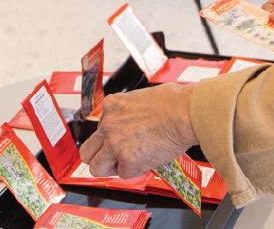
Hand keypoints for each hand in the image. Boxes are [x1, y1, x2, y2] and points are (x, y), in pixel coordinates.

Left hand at [80, 83, 198, 178]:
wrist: (185, 112)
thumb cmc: (174, 103)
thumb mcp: (142, 98)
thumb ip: (129, 112)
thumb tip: (133, 121)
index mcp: (112, 106)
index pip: (98, 129)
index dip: (109, 138)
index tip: (116, 141)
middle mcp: (108, 125)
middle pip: (87, 151)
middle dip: (100, 157)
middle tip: (114, 159)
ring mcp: (114, 144)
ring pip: (96, 168)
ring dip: (112, 168)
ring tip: (129, 163)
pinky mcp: (127, 161)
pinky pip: (123, 174)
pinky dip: (135, 170)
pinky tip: (147, 160)